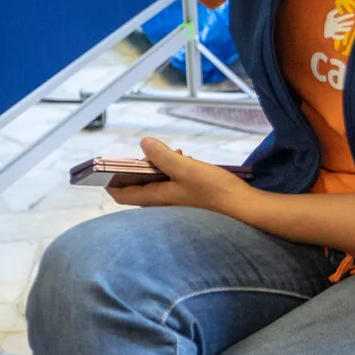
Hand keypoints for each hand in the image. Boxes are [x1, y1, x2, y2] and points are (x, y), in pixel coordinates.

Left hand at [110, 138, 260, 221]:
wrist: (246, 209)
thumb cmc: (216, 191)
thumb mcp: (186, 167)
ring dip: (161, 166)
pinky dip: (175, 171)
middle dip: (141, 167)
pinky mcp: (190, 199)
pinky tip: (189, 162)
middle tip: (155, 153)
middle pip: (139, 186)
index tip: (107, 168)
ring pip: (158, 182)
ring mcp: (177, 202)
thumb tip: (143, 144)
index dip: (110, 182)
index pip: (121, 195)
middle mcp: (163, 204)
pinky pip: (173, 183)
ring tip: (177, 154)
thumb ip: (162, 155)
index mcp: (156, 198)